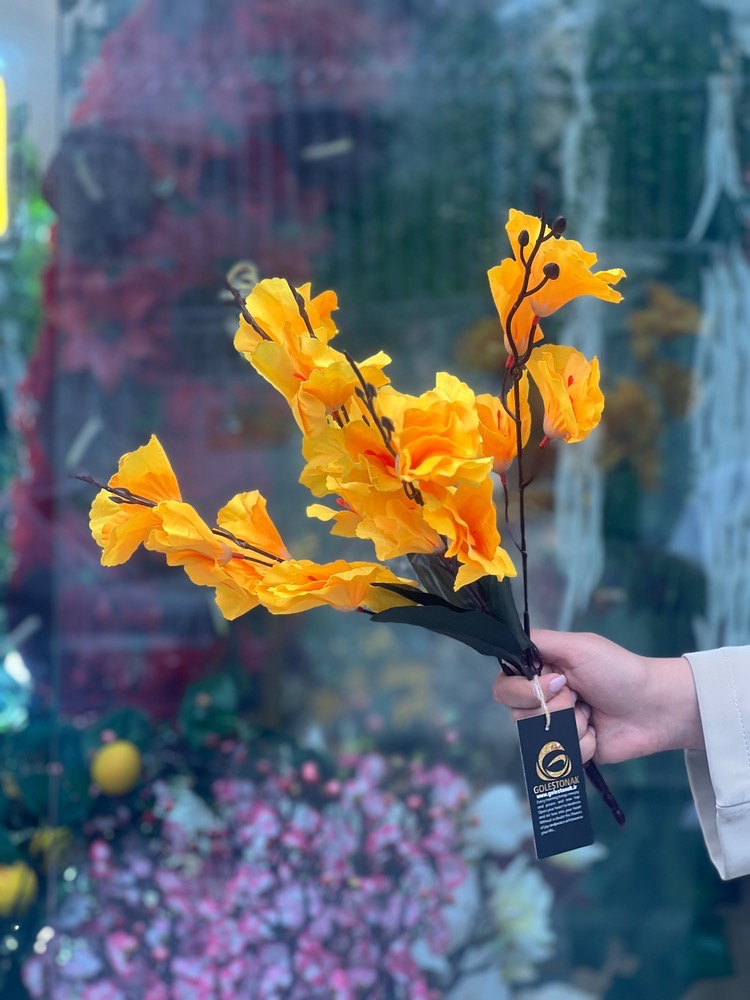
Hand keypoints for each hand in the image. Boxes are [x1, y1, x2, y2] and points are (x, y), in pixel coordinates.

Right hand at [492, 630, 703, 764]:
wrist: (654, 707)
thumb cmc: (618, 671)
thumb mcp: (577, 646)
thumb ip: (538, 642)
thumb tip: (510, 647)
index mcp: (538, 673)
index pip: (504, 689)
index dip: (525, 691)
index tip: (557, 683)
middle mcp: (541, 701)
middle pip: (517, 717)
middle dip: (554, 710)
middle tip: (579, 698)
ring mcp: (554, 729)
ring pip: (539, 740)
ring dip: (570, 726)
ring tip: (591, 715)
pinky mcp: (570, 752)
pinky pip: (560, 759)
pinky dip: (582, 745)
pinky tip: (597, 732)